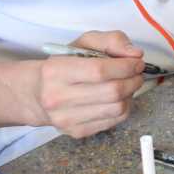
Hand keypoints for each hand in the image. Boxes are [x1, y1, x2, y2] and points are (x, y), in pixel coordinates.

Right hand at [26, 30, 142, 138]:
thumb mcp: (83, 43)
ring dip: (130, 95)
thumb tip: (135, 54)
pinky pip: (114, 121)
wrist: (37, 94)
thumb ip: (111, 40)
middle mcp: (58, 97)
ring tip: (127, 84)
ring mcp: (66, 119)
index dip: (125, 66)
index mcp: (56, 71)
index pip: (99, 71)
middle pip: (112, 92)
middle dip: (133, 80)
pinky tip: (118, 98)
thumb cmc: (64, 65)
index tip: (137, 62)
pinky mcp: (76, 132)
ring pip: (117, 109)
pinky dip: (124, 108)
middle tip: (137, 73)